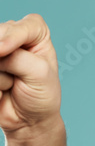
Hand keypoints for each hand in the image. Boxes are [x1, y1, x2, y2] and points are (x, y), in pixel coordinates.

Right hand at [0, 13, 61, 136]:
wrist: (27, 121)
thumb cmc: (40, 96)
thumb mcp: (38, 74)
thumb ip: (15, 57)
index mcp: (37, 34)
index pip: (27, 24)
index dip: (13, 35)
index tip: (5, 50)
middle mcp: (15, 36)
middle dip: (5, 61)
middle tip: (18, 78)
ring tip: (10, 84)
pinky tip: (1, 90)